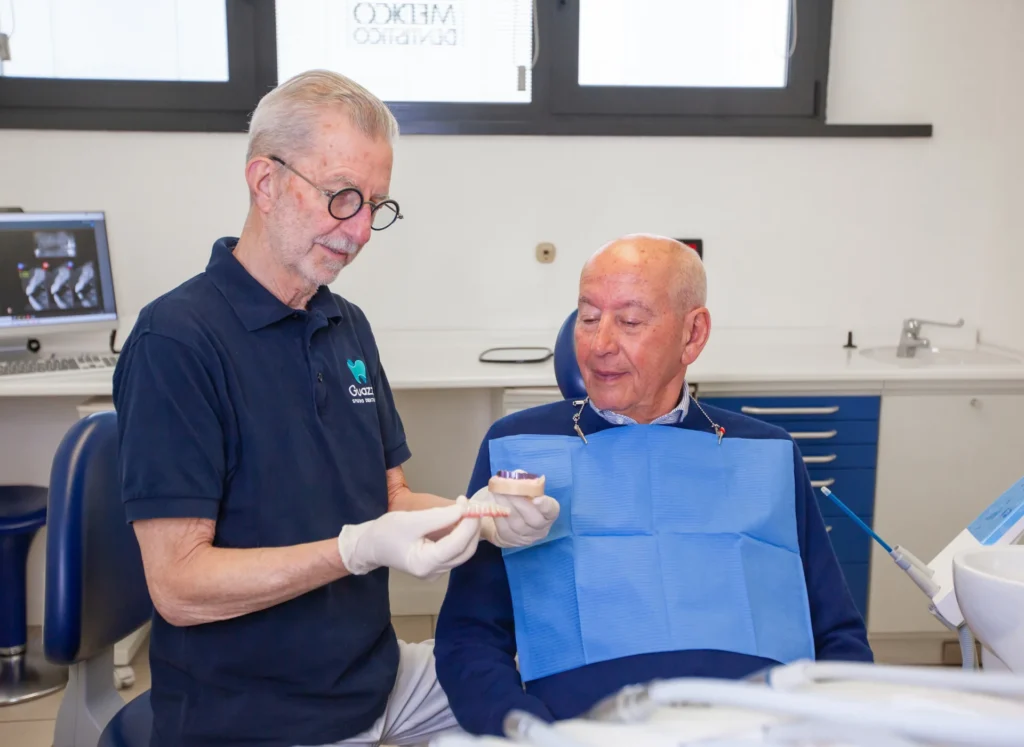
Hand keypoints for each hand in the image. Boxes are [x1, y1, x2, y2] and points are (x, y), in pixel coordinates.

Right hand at [338, 497, 480, 579]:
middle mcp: (435, 572)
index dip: (468, 522)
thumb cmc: (386, 533)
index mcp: (426, 563)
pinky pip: (456, 551)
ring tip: (464, 509)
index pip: (458, 543)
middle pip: (465, 550)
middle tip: (469, 504)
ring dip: (468, 530)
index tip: (468, 502)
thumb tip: (463, 510)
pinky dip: (461, 536)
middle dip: (471, 526)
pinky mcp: (437, 567)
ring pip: (464, 551)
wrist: (370, 546)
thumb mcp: (411, 521)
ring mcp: (437, 572)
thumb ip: (439, 517)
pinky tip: (458, 520)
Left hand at [469, 486, 559, 547]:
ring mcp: (526, 538)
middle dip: (520, 502)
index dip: (545, 505)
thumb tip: (518, 474)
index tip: (537, 498)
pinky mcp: (510, 541)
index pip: (552, 511)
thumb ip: (522, 480)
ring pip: (518, 525)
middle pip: (534, 519)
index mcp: (549, 512)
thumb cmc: (514, 496)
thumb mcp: (520, 486)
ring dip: (506, 507)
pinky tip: (492, 505)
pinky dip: (498, 516)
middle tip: (506, 488)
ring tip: (496, 493)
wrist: (497, 512)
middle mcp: (541, 528)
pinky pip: (505, 530)